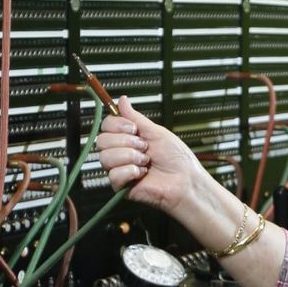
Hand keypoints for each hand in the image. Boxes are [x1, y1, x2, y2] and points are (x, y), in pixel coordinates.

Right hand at [95, 96, 208, 213]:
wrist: (185, 180)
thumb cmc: (176, 158)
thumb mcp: (156, 132)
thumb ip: (136, 117)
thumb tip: (123, 100)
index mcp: (128, 139)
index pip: (106, 126)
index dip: (117, 125)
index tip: (134, 129)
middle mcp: (121, 153)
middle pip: (102, 140)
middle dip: (126, 142)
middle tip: (144, 147)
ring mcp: (120, 169)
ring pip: (105, 157)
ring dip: (130, 156)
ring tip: (146, 161)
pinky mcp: (121, 186)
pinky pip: (113, 175)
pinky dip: (131, 172)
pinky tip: (142, 173)